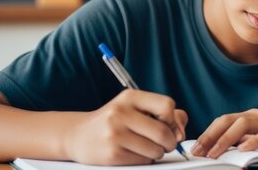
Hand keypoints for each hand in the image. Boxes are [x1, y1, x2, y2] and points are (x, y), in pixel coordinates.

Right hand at [63, 89, 187, 164]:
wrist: (78, 135)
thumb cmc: (114, 121)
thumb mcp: (135, 108)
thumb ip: (163, 113)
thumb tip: (180, 131)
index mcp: (130, 97)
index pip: (167, 105)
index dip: (173, 120)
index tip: (169, 126)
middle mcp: (121, 112)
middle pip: (163, 132)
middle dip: (169, 142)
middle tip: (164, 144)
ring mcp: (114, 134)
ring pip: (155, 150)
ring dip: (157, 153)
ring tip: (146, 148)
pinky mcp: (112, 154)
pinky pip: (143, 161)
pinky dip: (144, 160)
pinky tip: (133, 154)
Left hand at [191, 109, 257, 158]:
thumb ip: (251, 142)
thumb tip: (230, 151)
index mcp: (254, 117)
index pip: (224, 121)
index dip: (207, 134)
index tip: (194, 148)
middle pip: (228, 120)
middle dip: (210, 136)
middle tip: (196, 151)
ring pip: (243, 125)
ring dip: (225, 139)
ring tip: (214, 153)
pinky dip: (254, 141)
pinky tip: (244, 150)